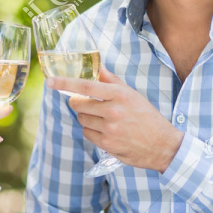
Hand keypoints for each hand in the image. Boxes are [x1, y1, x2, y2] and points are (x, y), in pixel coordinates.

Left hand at [48, 66, 183, 171]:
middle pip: (78, 104)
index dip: (65, 83)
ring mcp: (109, 129)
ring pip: (82, 120)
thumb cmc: (147, 116)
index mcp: (119, 95)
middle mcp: (113, 111)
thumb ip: (111, 80)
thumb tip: (96, 67)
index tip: (50, 81)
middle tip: (88, 104)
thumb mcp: (132, 94)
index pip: (86, 86)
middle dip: (79, 103)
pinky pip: (87, 134)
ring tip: (102, 118)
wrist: (162, 145)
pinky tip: (105, 130)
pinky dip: (91, 131)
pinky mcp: (107, 145)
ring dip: (86, 118)